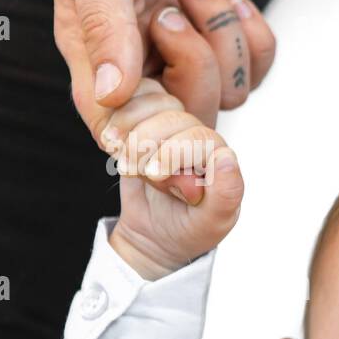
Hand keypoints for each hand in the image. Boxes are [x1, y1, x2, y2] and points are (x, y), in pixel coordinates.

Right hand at [44, 0, 274, 146]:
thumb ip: (105, 24)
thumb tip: (112, 95)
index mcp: (91, 46)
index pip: (120, 126)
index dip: (155, 157)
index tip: (189, 178)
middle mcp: (136, 54)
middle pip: (185, 115)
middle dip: (196, 72)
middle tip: (177, 11)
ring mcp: (179, 41)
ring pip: (224, 91)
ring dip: (224, 43)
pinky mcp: (216, 25)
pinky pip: (250, 66)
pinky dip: (254, 40)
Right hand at [105, 76, 243, 280]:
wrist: (153, 236)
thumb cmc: (188, 231)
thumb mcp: (210, 223)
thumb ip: (225, 195)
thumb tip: (227, 158)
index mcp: (220, 156)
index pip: (199, 136)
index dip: (173, 152)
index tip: (154, 176)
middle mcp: (197, 136)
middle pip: (172, 115)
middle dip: (147, 143)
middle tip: (134, 171)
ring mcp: (169, 126)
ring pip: (149, 102)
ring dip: (129, 131)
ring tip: (122, 161)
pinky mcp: (141, 122)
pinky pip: (127, 103)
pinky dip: (114, 121)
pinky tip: (111, 144)